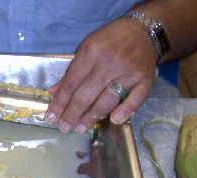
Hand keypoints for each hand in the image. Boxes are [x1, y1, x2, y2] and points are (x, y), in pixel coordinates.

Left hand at [44, 17, 157, 132]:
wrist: (144, 29)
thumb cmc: (111, 39)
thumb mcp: (87, 48)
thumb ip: (71, 72)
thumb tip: (53, 92)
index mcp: (91, 52)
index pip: (71, 83)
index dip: (60, 102)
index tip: (51, 117)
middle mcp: (110, 62)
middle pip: (86, 94)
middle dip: (72, 114)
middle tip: (64, 127)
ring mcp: (128, 72)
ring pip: (107, 100)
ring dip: (92, 117)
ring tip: (80, 128)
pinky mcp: (145, 79)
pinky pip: (136, 98)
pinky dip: (126, 110)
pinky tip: (114, 120)